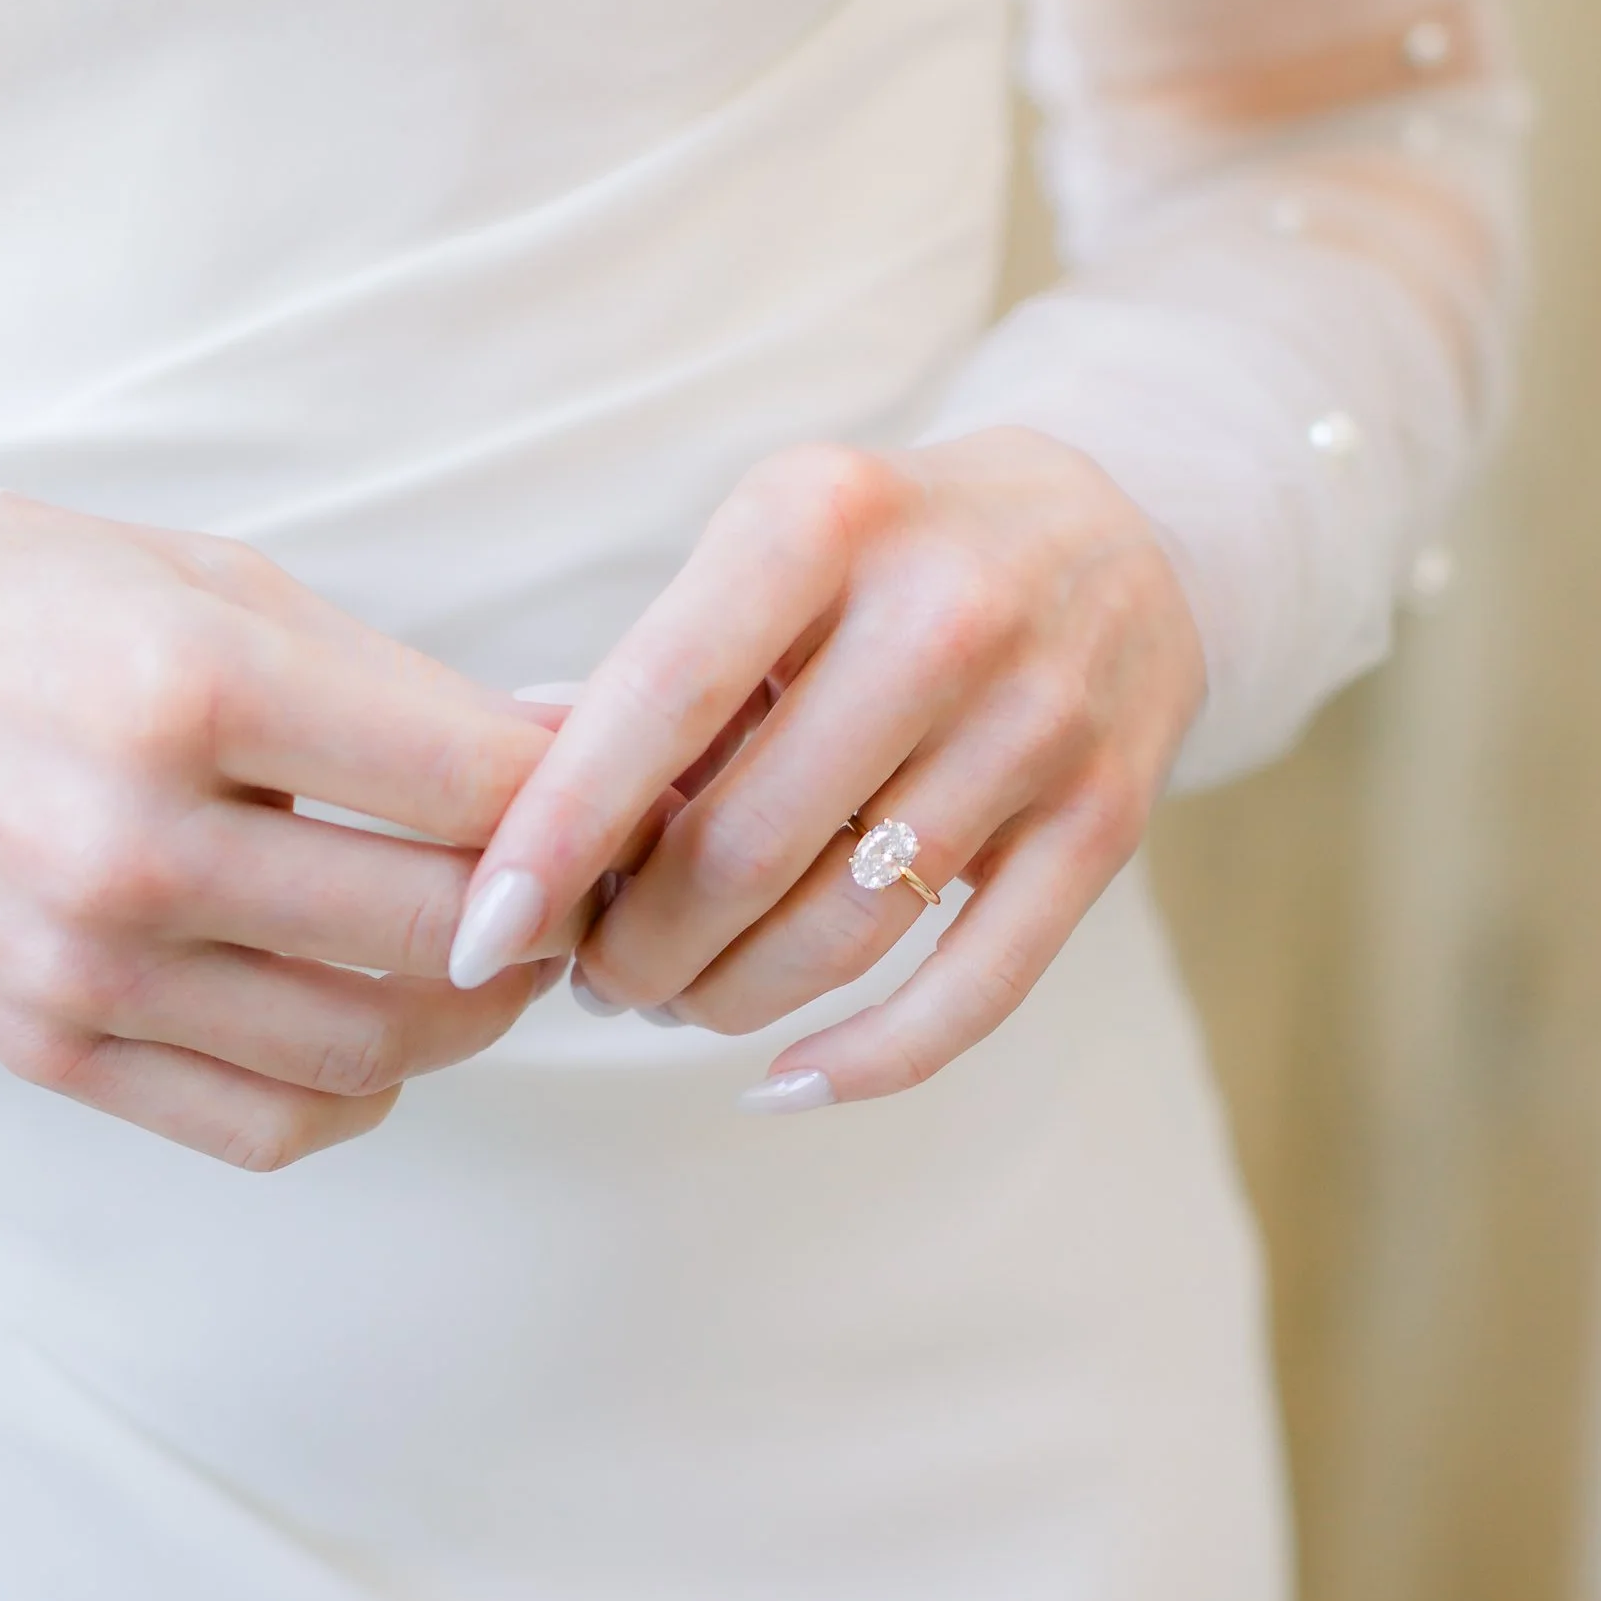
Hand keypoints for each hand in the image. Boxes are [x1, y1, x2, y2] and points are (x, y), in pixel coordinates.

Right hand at [0, 496, 578, 1166]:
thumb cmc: (30, 606)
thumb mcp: (224, 586)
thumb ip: (405, 689)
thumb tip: (573, 751)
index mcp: (188, 690)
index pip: (474, 786)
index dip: (579, 799)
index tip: (610, 797)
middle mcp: (133, 844)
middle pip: (437, 932)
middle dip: (545, 917)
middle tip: (570, 888)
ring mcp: (83, 963)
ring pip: (369, 1051)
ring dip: (470, 1016)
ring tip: (483, 955)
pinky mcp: (46, 1045)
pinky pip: (264, 1126)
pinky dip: (357, 1097)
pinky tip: (376, 1032)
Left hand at [446, 432, 1206, 1105]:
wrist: (1120, 533)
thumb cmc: (886, 559)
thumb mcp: (769, 549)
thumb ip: (655, 680)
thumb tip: (517, 847)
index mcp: (825, 517)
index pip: (659, 699)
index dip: (557, 834)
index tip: (479, 935)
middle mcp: (944, 613)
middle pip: (745, 845)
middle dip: (637, 944)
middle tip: (595, 974)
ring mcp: (1042, 721)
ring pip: (845, 928)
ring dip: (728, 998)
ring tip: (673, 999)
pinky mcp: (1109, 818)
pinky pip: (976, 989)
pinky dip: (866, 1059)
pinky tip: (782, 1083)